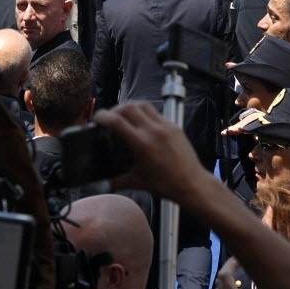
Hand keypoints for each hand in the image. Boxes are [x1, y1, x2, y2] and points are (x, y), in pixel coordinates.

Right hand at [95, 101, 211, 203]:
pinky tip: (143, 123)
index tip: (97, 118)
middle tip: (110, 117)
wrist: (192, 184)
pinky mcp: (174, 126)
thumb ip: (117, 181)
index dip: (102, 116)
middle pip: (128, 106)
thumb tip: (104, 183)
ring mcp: (165, 126)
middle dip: (115, 109)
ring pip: (143, 104)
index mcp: (141, 143)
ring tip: (125, 115)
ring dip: (130, 107)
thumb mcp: (138, 181)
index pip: (116, 121)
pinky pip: (156, 112)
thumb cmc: (167, 184)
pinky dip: (145, 113)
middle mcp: (153, 130)